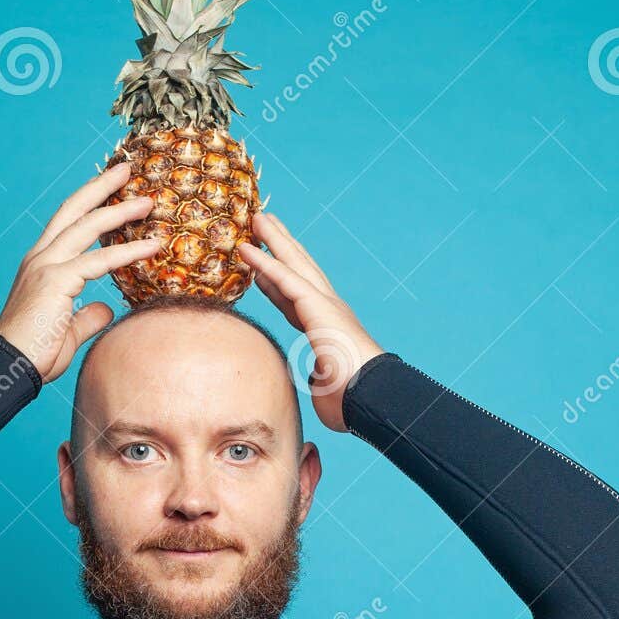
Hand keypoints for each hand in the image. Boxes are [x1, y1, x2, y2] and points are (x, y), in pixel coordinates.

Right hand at [0, 163, 159, 383]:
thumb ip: (86, 316)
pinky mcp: (55, 281)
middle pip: (74, 210)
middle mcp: (40, 258)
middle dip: (101, 187)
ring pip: (87, 226)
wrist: (8, 369)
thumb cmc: (33, 355)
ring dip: (120, 210)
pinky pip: (100, 261)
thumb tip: (105, 309)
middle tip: (126, 168)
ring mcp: (46, 266)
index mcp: (40, 264)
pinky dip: (128, 251)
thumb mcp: (67, 331)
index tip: (113, 188)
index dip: (89, 203)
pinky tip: (152, 246)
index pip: (66, 224)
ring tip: (148, 201)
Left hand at [238, 211, 383, 431]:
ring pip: (293, 263)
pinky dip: (264, 261)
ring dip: (273, 240)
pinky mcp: (317, 306)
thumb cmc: (353, 400)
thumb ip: (318, 378)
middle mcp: (327, 310)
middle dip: (279, 247)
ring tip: (256, 218)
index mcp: (326, 329)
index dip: (275, 282)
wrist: (371, 398)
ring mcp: (324, 304)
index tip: (258, 270)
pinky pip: (284, 278)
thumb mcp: (326, 388)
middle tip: (262, 225)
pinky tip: (247, 248)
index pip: (294, 300)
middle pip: (297, 270)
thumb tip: (314, 378)